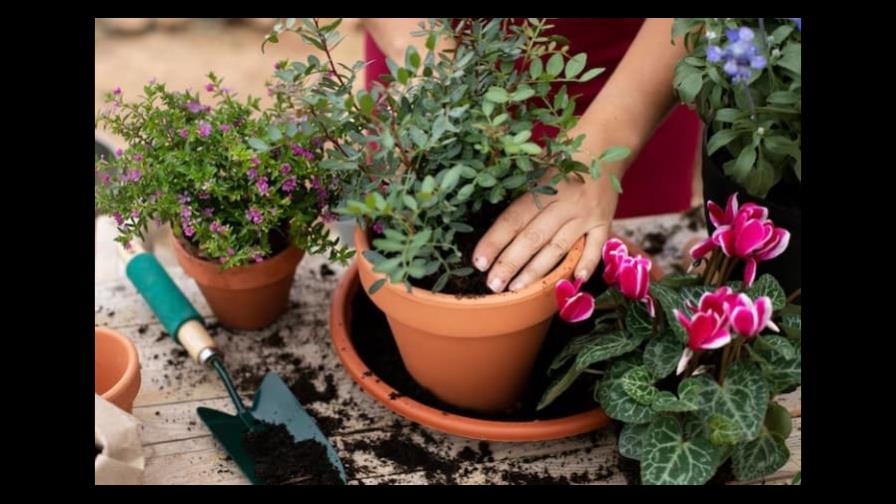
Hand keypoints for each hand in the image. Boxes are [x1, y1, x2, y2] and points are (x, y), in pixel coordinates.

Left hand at [473, 169, 619, 292]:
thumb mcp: (537, 163)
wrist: (606, 141)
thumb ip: (518, 184)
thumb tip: (484, 198)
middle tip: (493, 284)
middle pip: (534, 238)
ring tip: (517, 289)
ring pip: (559, 248)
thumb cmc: (562, 155)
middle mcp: (565, 202)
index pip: (514, 218)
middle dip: (510, 263)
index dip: (495, 241)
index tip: (478, 261)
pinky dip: (587, 264)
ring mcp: (586, 215)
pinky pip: (595, 247)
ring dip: (537, 271)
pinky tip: (575, 281)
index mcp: (544, 186)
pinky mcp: (604, 222)